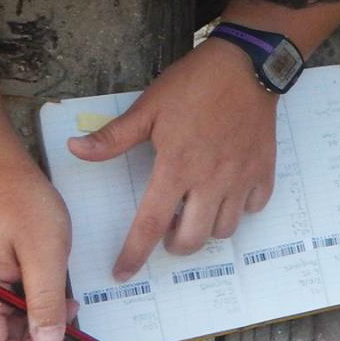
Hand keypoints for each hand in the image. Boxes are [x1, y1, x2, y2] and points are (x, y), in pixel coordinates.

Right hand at [0, 166, 74, 340]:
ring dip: (37, 319)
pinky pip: (6, 311)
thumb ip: (45, 301)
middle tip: (67, 304)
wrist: (0, 174)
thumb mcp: (44, 253)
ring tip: (60, 290)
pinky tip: (47, 283)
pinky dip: (31, 306)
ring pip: (4, 330)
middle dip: (36, 335)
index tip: (56, 330)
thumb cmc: (22, 205)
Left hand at [68, 39, 277, 280]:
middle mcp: (210, 180)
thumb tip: (75, 150)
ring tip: (197, 212)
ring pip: (225, 230)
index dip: (134, 254)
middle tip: (167, 231)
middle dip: (174, 245)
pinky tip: (228, 194)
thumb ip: (113, 137)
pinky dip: (240, 209)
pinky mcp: (264, 172)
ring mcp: (241, 179)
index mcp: (176, 167)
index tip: (123, 273)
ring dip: (207, 229)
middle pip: (192, 239)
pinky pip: (254, 208)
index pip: (151, 224)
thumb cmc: (194, 84)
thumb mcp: (149, 107)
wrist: (247, 66)